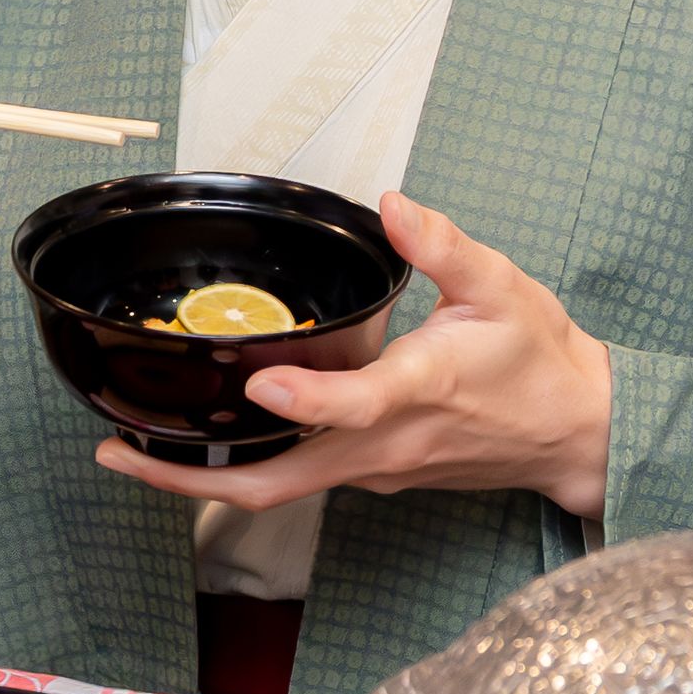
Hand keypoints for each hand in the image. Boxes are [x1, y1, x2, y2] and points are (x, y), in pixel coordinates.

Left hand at [97, 188, 616, 521]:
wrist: (575, 433)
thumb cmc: (539, 361)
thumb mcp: (502, 287)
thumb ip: (444, 245)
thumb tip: (394, 205)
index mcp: (422, 388)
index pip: (357, 404)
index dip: (307, 399)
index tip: (260, 383)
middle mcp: (388, 443)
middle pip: (281, 481)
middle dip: (193, 480)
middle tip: (117, 454)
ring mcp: (376, 470)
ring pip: (283, 488)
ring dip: (207, 480)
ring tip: (132, 450)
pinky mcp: (374, 477)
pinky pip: (302, 479)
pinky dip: (250, 465)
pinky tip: (208, 437)